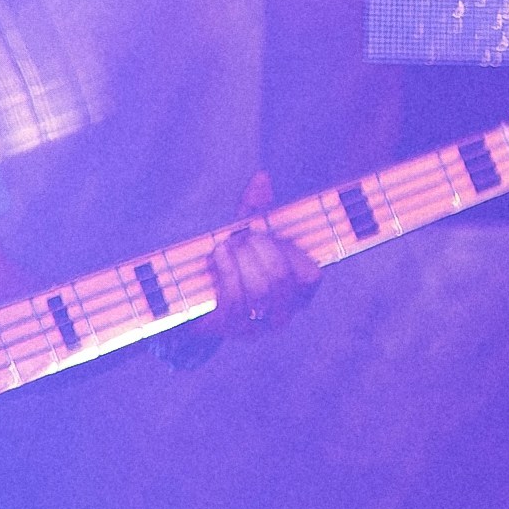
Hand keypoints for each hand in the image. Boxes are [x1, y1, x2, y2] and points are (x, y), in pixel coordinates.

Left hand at [202, 170, 316, 339]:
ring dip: (239, 261)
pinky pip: (234, 302)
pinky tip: (218, 255)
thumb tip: (260, 177)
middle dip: (258, 251)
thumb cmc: (232, 261)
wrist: (198, 297)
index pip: (311, 276)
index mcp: (299, 290)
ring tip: (226, 245)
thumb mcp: (246, 233)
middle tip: (242, 236)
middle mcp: (285, 311)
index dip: (288, 252)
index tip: (263, 232)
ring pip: (259, 291)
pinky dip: (225, 273)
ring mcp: (260, 325)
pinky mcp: (233, 331)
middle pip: (280, 279)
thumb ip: (256, 208)